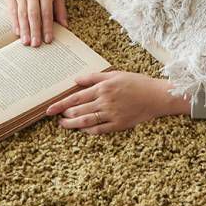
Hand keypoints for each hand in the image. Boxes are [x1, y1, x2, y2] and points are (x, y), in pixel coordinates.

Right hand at [7, 0, 68, 46]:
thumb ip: (60, 9)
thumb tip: (65, 26)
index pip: (47, 12)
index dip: (48, 27)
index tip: (48, 40)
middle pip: (34, 14)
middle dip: (35, 30)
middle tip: (36, 44)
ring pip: (22, 13)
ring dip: (24, 29)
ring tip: (26, 42)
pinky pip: (12, 10)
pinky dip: (15, 22)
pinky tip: (18, 32)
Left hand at [45, 70, 167, 134]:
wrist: (156, 96)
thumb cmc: (136, 82)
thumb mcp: (115, 74)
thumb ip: (94, 77)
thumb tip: (76, 79)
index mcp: (103, 87)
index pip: (76, 97)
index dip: (61, 104)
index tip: (49, 109)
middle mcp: (105, 100)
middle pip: (78, 110)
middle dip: (65, 115)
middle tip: (57, 117)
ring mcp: (112, 113)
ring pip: (86, 121)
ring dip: (72, 124)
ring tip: (63, 125)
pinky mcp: (119, 124)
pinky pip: (99, 129)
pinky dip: (88, 131)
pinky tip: (82, 130)